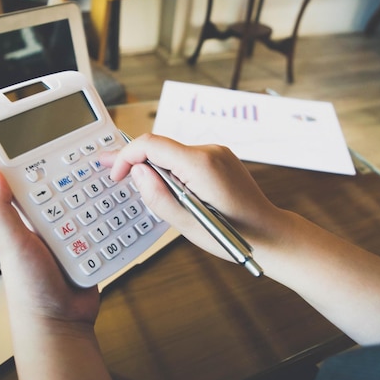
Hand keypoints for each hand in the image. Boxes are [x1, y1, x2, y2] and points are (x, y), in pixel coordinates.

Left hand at [0, 169, 114, 379]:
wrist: (60, 324)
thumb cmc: (29, 289)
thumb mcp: (11, 244)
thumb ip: (1, 211)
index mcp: (28, 217)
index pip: (38, 181)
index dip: (47, 162)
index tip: (62, 142)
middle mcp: (51, 222)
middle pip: (71, 189)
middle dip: (84, 177)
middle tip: (102, 159)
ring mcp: (74, 234)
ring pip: (91, 205)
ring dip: (103, 197)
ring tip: (118, 177)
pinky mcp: (92, 247)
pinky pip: (106, 227)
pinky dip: (114, 219)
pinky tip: (124, 206)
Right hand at [100, 133, 283, 262]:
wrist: (269, 234)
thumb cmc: (233, 234)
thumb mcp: (187, 224)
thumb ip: (158, 196)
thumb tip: (138, 172)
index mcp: (201, 164)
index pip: (151, 144)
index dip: (126, 156)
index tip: (115, 175)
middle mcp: (210, 151)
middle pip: (160, 146)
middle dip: (135, 160)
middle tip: (110, 170)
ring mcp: (218, 153)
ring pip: (172, 153)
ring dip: (154, 167)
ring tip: (136, 182)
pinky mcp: (221, 159)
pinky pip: (186, 158)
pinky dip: (171, 169)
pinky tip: (165, 185)